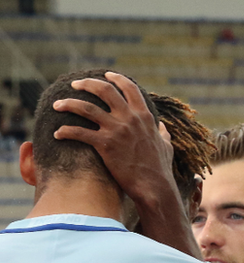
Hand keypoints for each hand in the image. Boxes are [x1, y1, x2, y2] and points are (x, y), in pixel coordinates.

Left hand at [52, 71, 179, 209]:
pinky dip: (65, 131)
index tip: (106, 74)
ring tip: (57, 105)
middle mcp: (129, 119)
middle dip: (87, 84)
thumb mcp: (166, 146)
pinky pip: (79, 132)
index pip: (130, 88)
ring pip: (86, 108)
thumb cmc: (160, 168)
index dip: (117, 78)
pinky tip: (58, 134)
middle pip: (104, 90)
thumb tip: (163, 127)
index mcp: (144, 116)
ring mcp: (116, 130)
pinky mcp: (105, 145)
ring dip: (68, 104)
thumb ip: (163, 134)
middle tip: (75, 84)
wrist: (154, 186)